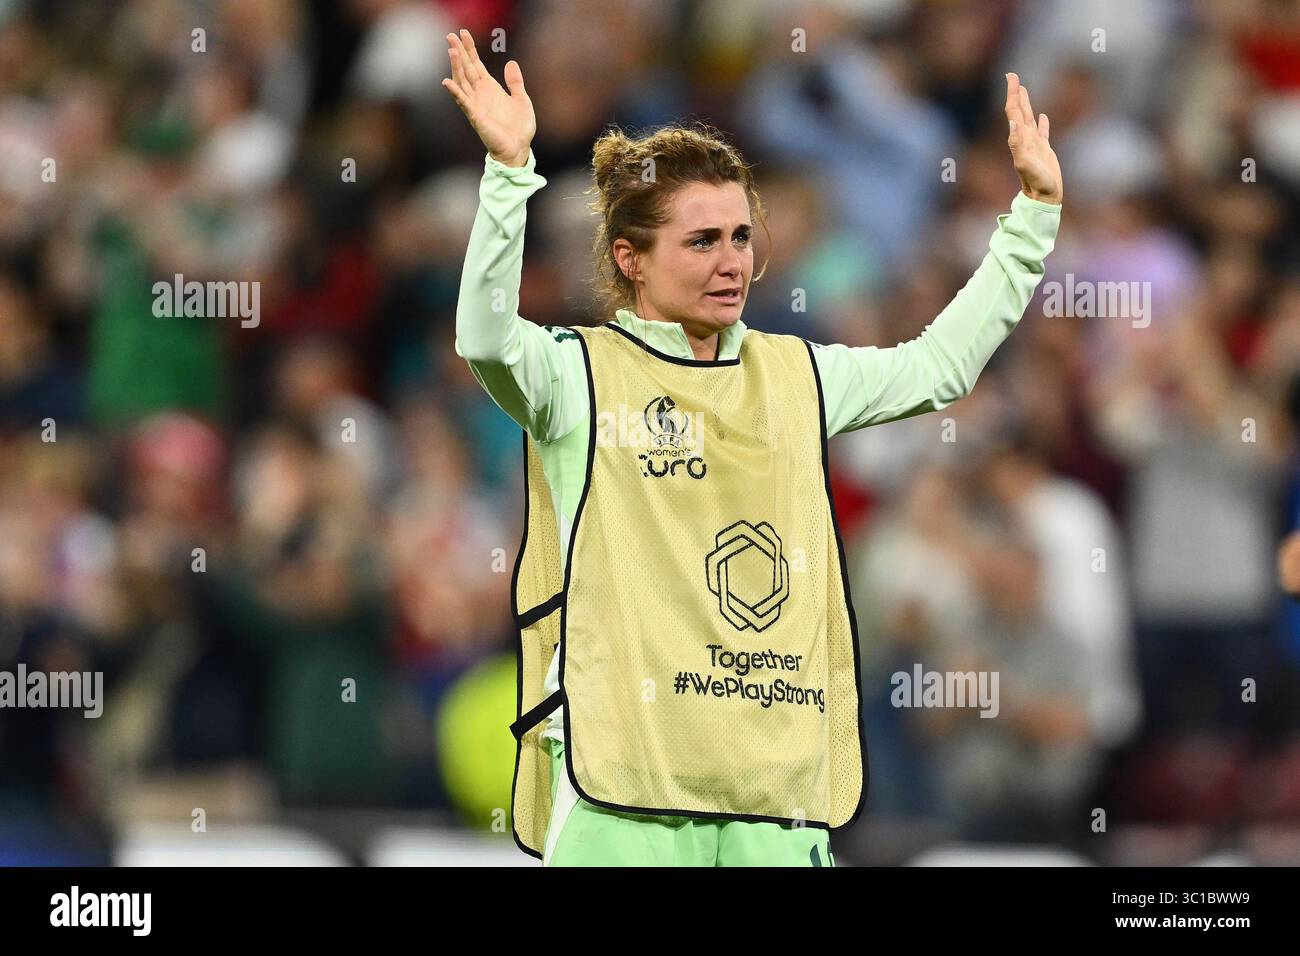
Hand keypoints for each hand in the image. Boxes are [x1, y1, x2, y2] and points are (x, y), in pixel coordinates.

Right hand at [441, 29, 535, 167]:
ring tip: (452, 51)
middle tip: (450, 35)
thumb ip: (515, 82)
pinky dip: (455, 92)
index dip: (470, 49)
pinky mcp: (476, 117)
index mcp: (490, 88)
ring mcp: (476, 105)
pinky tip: (447, 81)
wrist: (519, 149)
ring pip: (462, 82)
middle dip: (459, 52)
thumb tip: (511, 62)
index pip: (476, 64)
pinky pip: (463, 102)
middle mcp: (480, 94)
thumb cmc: (519, 128)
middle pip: (466, 69)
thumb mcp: (522, 99)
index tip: (463, 33)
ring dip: (456, 66)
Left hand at [1005, 72, 1062, 204]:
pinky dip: (1043, 123)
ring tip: (1023, 90)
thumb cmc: (1035, 182)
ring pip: (1029, 118)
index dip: (1012, 94)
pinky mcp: (1044, 151)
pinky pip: (1043, 132)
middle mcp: (1025, 139)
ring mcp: (1034, 145)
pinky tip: (1043, 117)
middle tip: (1012, 76)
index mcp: (1019, 139)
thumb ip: (1017, 144)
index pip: (1014, 111)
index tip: (1010, 77)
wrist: (1042, 198)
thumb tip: (1014, 122)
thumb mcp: (1025, 163)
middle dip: (1015, 93)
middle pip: (1019, 111)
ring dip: (1025, 104)